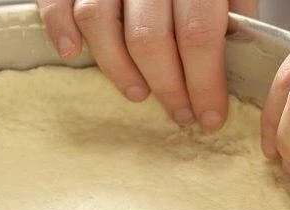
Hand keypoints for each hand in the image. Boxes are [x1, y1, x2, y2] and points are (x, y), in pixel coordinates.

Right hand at [37, 1, 255, 130]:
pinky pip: (57, 1)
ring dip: (118, 70)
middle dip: (168, 88)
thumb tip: (229, 73)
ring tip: (139, 94)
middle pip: (148, 38)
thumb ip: (232, 16)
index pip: (198, 34)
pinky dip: (59, 28)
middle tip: (180, 113)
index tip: (210, 118)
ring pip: (99, 22)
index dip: (205, 84)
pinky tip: (72, 54)